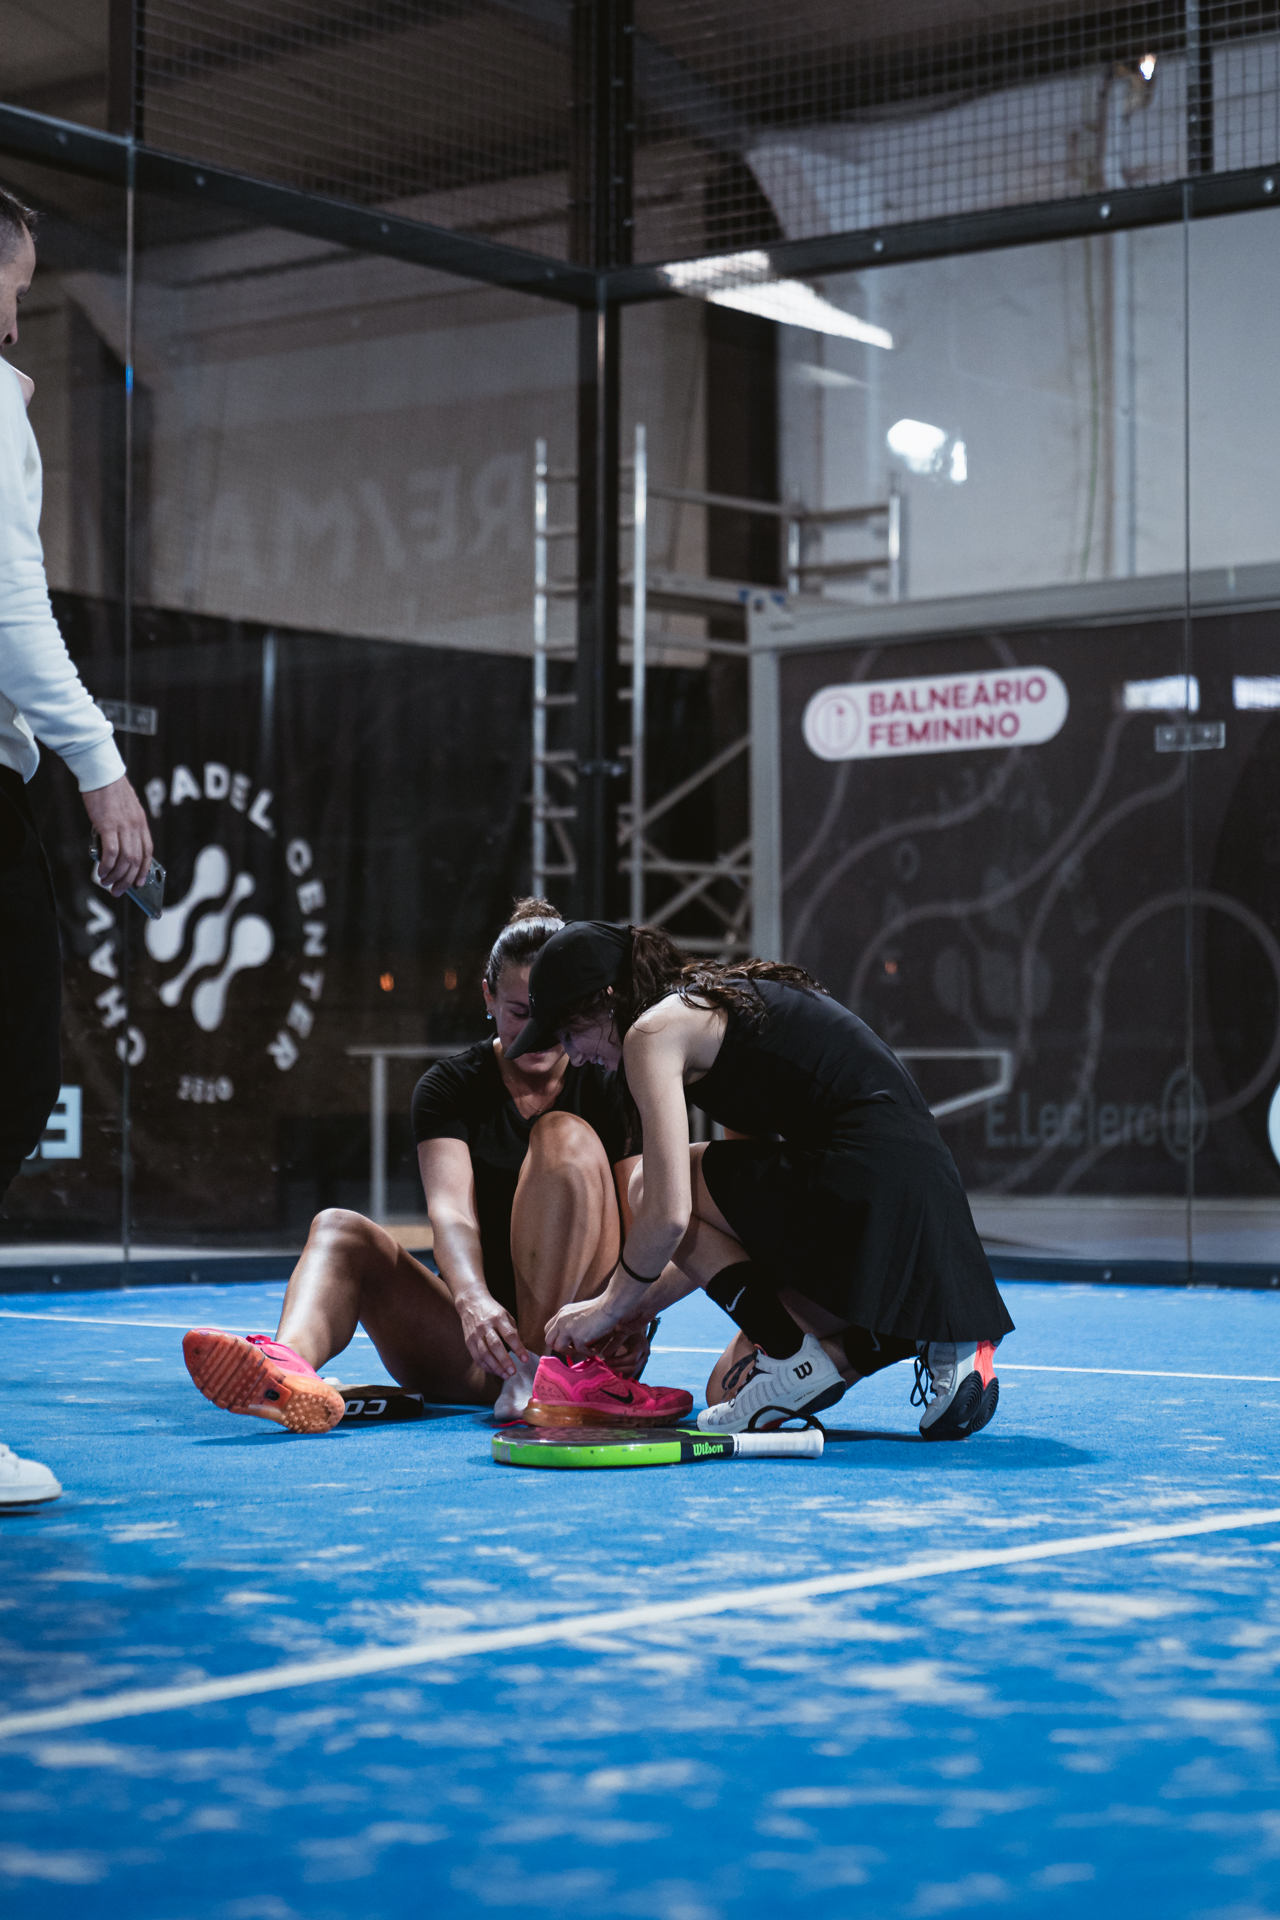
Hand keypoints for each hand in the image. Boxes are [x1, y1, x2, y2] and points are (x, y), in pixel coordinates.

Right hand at [83, 775, 152, 892]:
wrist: (102, 774)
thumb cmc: (109, 791)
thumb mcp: (123, 811)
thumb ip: (122, 829)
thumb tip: (113, 851)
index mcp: (141, 823)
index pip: (147, 852)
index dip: (143, 870)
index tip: (139, 883)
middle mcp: (136, 827)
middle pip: (136, 861)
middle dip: (128, 880)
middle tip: (118, 890)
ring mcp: (124, 826)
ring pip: (125, 860)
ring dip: (116, 876)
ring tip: (106, 882)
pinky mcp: (108, 825)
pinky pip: (111, 852)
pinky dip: (107, 865)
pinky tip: (101, 871)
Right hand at [454, 1288, 529, 1377]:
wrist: (471, 1303)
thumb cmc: (492, 1311)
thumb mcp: (506, 1315)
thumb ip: (512, 1331)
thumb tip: (519, 1350)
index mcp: (498, 1318)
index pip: (509, 1335)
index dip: (518, 1348)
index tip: (525, 1359)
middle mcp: (485, 1326)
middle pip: (495, 1346)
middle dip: (505, 1361)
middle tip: (513, 1372)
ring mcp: (475, 1334)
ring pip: (484, 1354)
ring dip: (495, 1367)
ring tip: (505, 1375)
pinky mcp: (469, 1341)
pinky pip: (477, 1357)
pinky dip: (486, 1366)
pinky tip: (494, 1371)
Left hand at [545, 1294, 621, 1355]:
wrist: (609, 1306)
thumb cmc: (600, 1309)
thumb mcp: (579, 1312)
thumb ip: (571, 1321)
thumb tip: (569, 1337)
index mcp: (562, 1313)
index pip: (548, 1329)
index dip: (556, 1339)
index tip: (567, 1342)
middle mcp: (561, 1320)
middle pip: (549, 1340)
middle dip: (559, 1348)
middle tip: (573, 1350)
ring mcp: (568, 1328)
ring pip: (559, 1348)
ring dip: (570, 1353)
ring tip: (583, 1351)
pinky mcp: (578, 1337)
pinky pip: (579, 1351)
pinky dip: (588, 1353)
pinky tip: (595, 1350)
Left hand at [595, 1316, 654, 1379]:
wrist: (635, 1324)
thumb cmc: (624, 1326)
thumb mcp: (617, 1330)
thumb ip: (608, 1340)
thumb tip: (595, 1351)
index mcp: (641, 1343)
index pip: (632, 1357)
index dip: (618, 1361)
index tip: (605, 1360)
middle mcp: (645, 1352)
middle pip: (634, 1366)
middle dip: (618, 1367)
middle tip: (605, 1365)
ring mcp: (644, 1358)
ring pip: (634, 1371)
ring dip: (620, 1371)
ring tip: (608, 1368)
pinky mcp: (641, 1363)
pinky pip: (633, 1372)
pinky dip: (623, 1373)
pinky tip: (614, 1372)